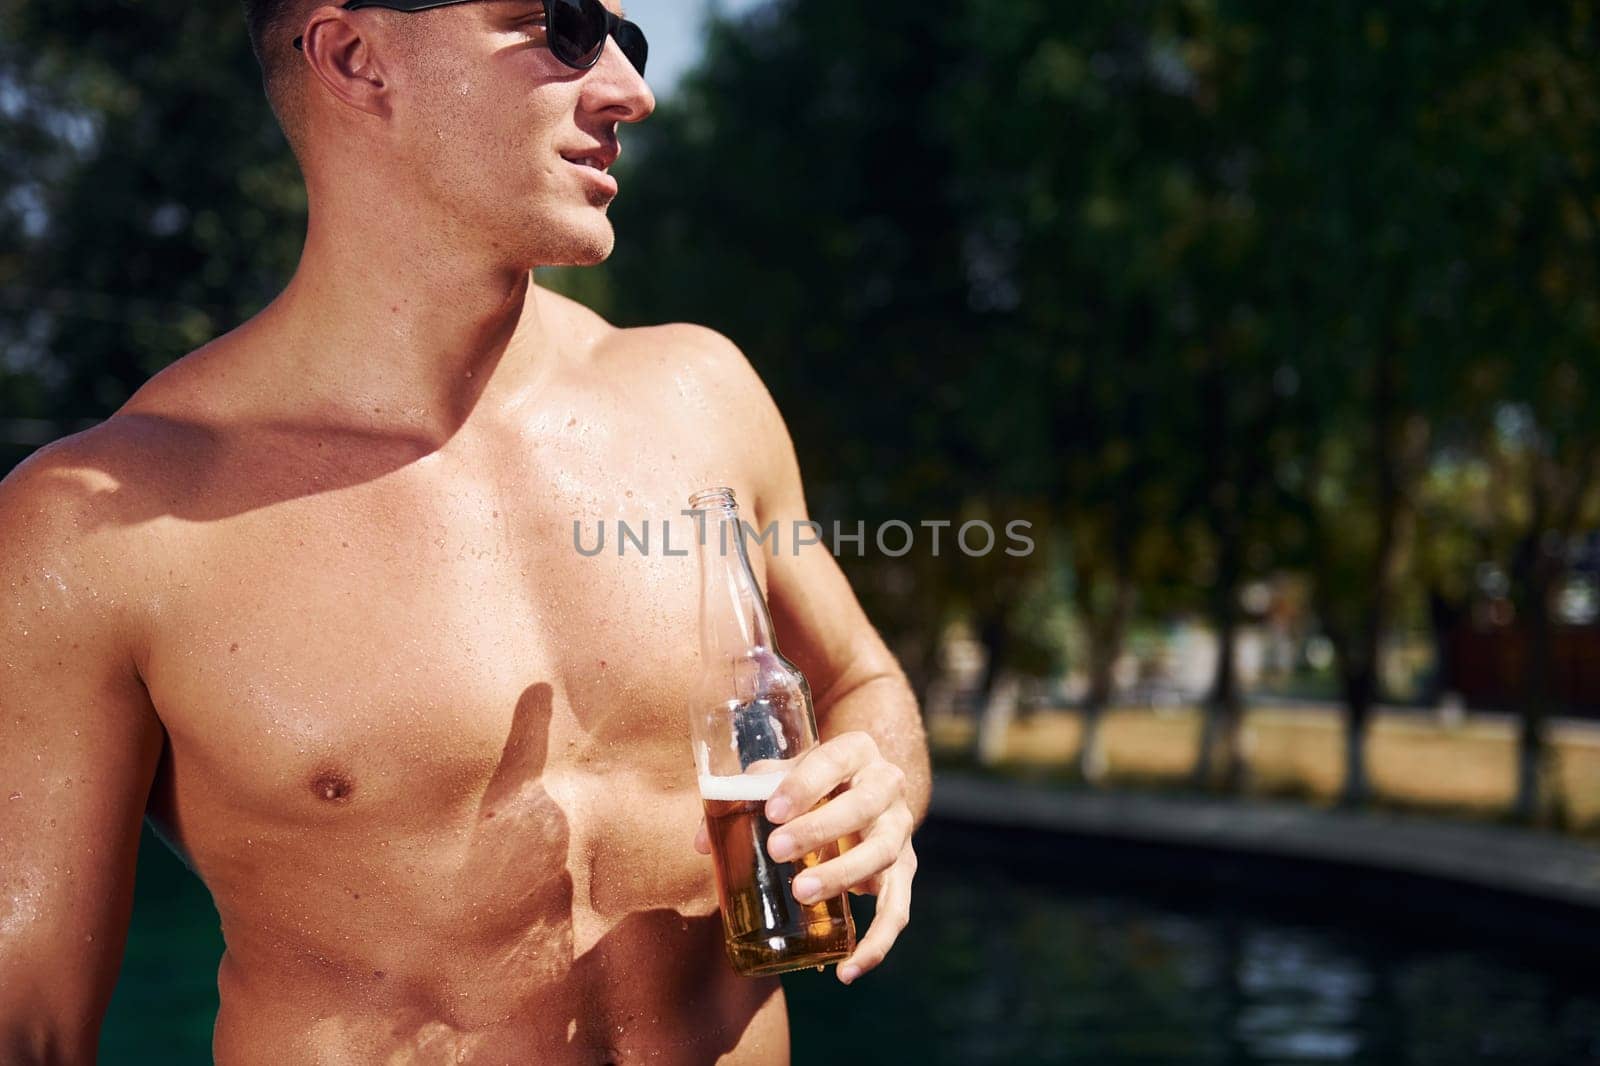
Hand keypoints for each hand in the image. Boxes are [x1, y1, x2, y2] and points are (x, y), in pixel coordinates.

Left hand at [693, 731, 916, 983]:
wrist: (862, 787)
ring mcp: (900, 830)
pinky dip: (877, 943)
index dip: (804, 785)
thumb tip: (701, 843)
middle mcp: (887, 786)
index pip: (833, 761)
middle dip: (819, 829)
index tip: (771, 811)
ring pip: (881, 854)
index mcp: (857, 751)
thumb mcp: (784, 773)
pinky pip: (897, 909)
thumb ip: (744, 797)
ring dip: (842, 875)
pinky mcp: (904, 871)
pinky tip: (847, 970)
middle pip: (862, 806)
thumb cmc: (812, 780)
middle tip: (777, 850)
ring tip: (801, 892)